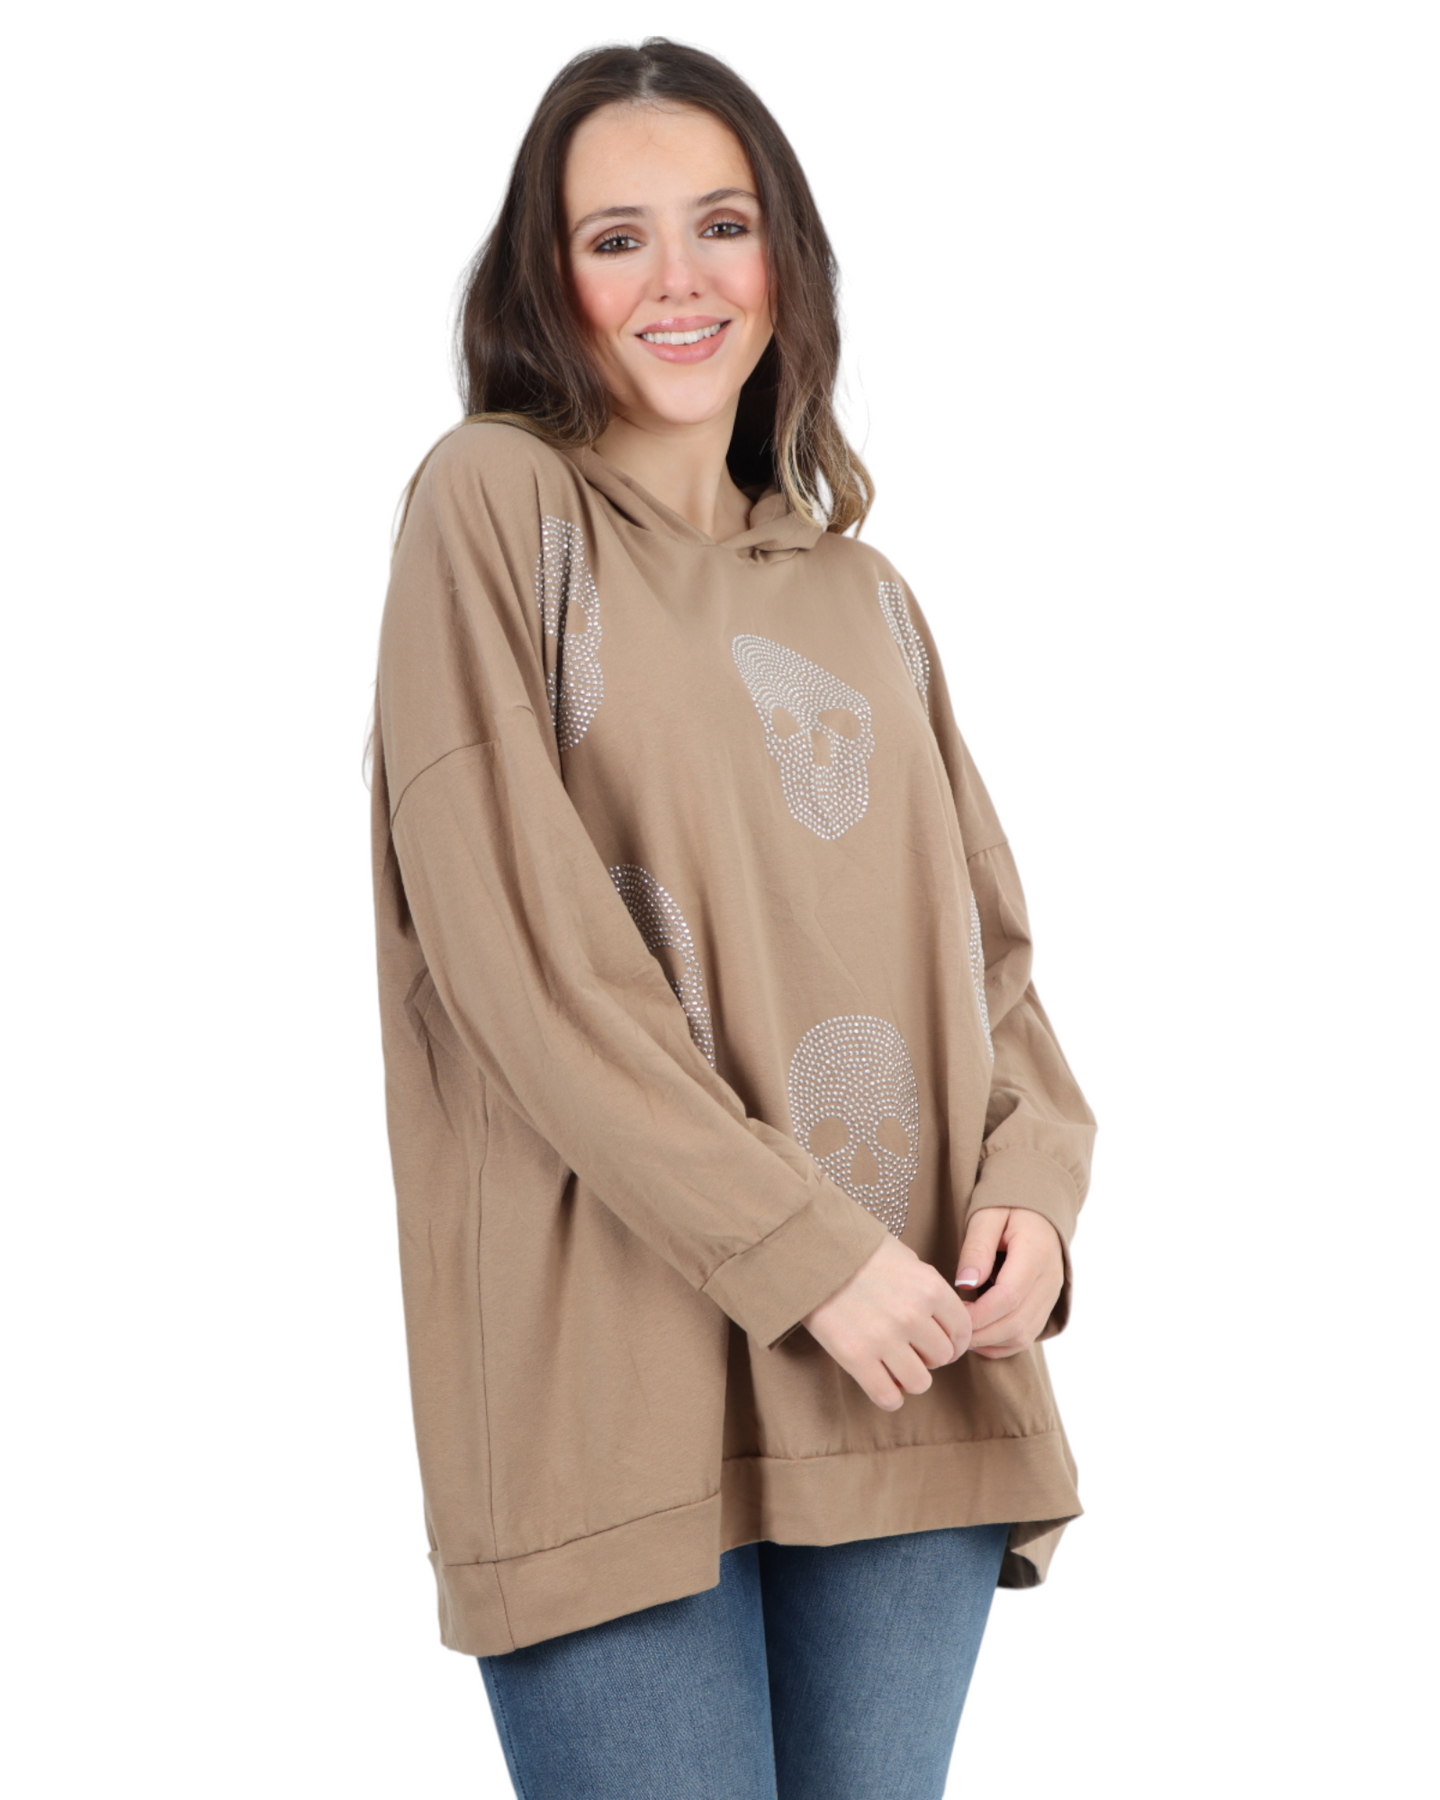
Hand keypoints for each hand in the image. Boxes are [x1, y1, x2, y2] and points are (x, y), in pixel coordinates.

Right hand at [801, 1233, 971, 1411]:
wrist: (808, 1251)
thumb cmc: (856, 1251)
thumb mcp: (904, 1258)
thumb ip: (927, 1288)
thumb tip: (944, 1318)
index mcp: (929, 1286)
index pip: (962, 1330)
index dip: (955, 1341)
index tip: (942, 1344)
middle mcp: (912, 1314)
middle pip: (943, 1357)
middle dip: (930, 1356)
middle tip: (912, 1349)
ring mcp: (884, 1338)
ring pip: (920, 1381)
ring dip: (910, 1377)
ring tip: (895, 1365)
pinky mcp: (856, 1357)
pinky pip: (888, 1396)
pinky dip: (890, 1396)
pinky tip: (882, 1382)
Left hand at [954, 1207, 1063, 1358]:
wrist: (1038, 1208)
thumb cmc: (1008, 1206)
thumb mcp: (987, 1216)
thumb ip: (977, 1247)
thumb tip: (965, 1283)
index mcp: (1036, 1253)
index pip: (1008, 1297)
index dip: (979, 1314)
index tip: (953, 1315)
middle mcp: (1050, 1278)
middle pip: (1016, 1323)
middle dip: (980, 1334)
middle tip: (951, 1330)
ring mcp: (1052, 1294)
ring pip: (1023, 1335)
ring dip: (990, 1342)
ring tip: (961, 1334)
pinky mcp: (1047, 1304)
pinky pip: (1027, 1335)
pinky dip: (1002, 1343)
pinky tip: (978, 1337)